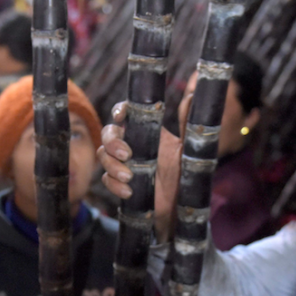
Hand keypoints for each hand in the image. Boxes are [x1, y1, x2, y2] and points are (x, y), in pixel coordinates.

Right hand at [98, 101, 183, 242]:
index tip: (121, 117)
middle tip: (127, 154)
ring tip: (129, 177)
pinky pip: (106, 179)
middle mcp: (132, 144)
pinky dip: (114, 185)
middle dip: (112, 141)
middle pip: (108, 132)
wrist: (181, 205)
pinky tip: (129, 192)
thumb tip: (193, 90)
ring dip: (112, 165)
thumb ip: (186, 120)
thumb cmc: (185, 172)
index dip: (119, 111)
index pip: (126, 113)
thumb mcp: (187, 146)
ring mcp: (123, 163)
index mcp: (146, 131)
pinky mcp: (119, 182)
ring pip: (103, 155)